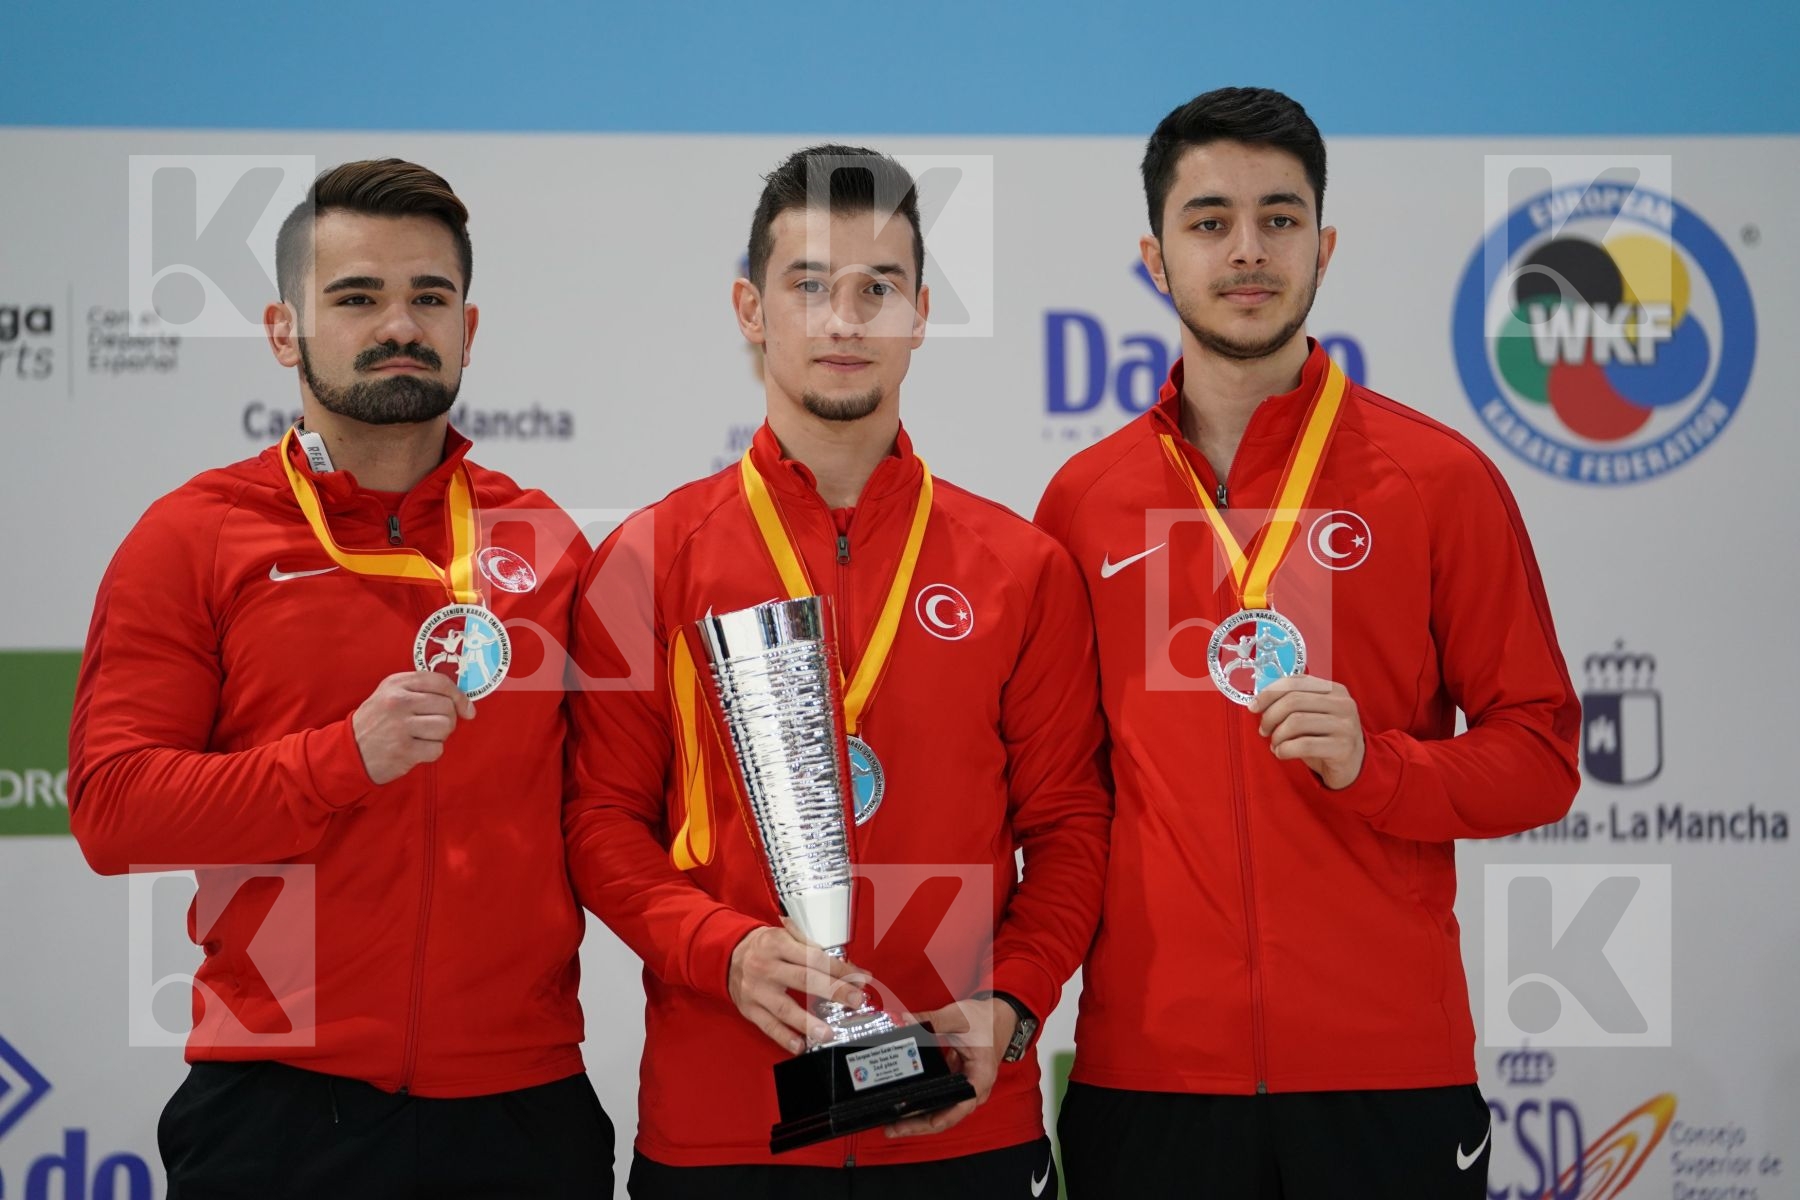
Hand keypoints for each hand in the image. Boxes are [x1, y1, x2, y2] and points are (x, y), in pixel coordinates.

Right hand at [352, 671, 475, 785]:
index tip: (467, 709)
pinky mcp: (404, 750)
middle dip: (447, 719)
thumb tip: (463, 702)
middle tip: (431, 727)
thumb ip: (422, 690)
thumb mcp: (390, 694)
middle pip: (447, 707)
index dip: (459, 696)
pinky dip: (431, 752)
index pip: (440, 682)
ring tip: (423, 737)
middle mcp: (398, 702)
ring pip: (445, 727)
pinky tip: (416, 750)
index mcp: (396, 684)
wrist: (349, 751)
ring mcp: (400, 726)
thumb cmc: (377, 722)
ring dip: (440, 736)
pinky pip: (437, 749)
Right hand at [727, 926, 864, 1053]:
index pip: (815, 957)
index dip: (839, 969)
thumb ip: (812, 949)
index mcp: (778, 944)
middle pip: (804, 980)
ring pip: (785, 1008)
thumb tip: (846, 967)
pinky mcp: (749, 1009)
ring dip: (808, 1021)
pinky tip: (800, 1045)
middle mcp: (767, 967)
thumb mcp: (784, 936)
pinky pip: (768, 1025)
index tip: (860, 978)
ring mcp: (757, 990)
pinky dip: (784, 1037)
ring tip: (828, 1032)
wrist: (726, 956)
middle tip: (855, 1000)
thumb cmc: (763, 947)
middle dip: (833, 991)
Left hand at [885, 996, 1017, 1137]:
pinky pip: (940, 1102)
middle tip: (891, 1127)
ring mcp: (966, 1090)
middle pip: (946, 1117)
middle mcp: (975, 1090)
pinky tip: (903, 1106)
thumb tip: (902, 1021)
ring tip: (892, 1123)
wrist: (1001, 1016)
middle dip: (918, 1124)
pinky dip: (922, 1106)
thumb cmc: (986, 1020)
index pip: (959, 1106)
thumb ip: (929, 1020)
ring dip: (918, 1119)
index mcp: (980, 1077)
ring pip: (941, 1113)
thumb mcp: (958, 1018)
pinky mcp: (958, 1086)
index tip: (916, 1123)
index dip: (938, 1117)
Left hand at [1249, 674, 1364, 788]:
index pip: (1295, 682)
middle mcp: (1343, 704)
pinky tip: (1282, 753)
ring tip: (1275, 743)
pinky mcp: (1343, 748)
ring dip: (1277, 735)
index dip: (1269, 693)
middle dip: (1270, 716)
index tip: (1253, 707)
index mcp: (1334, 689)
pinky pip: (1303, 745)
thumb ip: (1293, 702)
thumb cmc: (1324, 737)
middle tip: (1263, 730)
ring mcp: (1345, 726)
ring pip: (1296, 722)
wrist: (1352, 766)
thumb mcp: (1312, 714)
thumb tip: (1258, 699)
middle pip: (1293, 701)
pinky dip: (1284, 749)